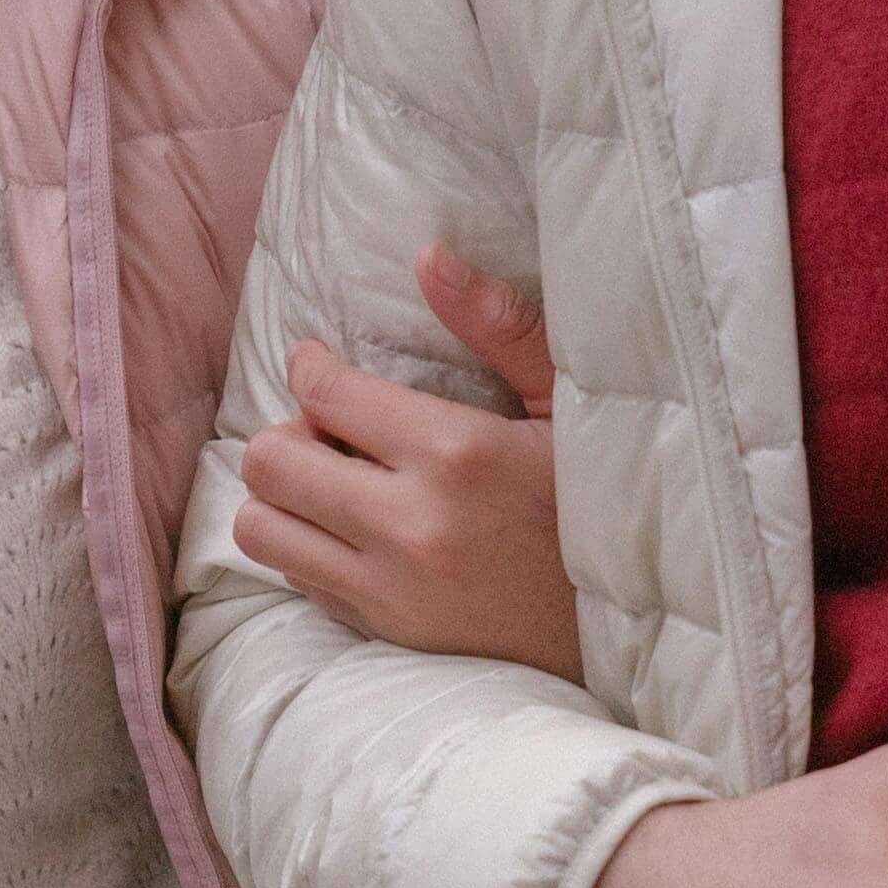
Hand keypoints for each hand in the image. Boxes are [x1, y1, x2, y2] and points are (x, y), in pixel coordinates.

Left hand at [229, 247, 576, 678]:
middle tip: (334, 430)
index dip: (311, 366)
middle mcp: (412, 524)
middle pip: (270, 461)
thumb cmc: (601, 500)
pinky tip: (361, 533)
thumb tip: (428, 255)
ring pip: (261, 527)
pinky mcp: (386, 632)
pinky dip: (311, 547)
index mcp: (458, 453)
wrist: (627, 626)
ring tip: (336, 484)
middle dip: (291, 430)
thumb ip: (499, 325)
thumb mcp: (566, 403)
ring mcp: (393, 588)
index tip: (320, 362)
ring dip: (285, 496)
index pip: (327, 393)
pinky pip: (298, 578)